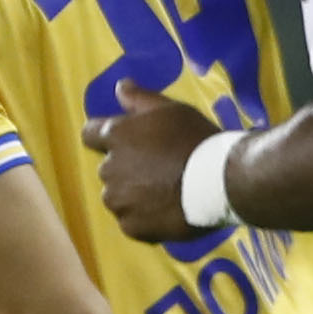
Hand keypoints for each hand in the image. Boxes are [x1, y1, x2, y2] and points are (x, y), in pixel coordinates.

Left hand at [86, 79, 216, 244]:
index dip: (105, 137)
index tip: (125, 142)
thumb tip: (119, 87)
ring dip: (133, 195)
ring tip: (165, 193)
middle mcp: (109, 170)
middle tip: (159, 169)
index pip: (90, 134)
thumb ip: (140, 99)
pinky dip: (145, 219)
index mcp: (116, 136)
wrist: (222, 182)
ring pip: (118, 197)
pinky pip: (132, 222)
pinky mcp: (132, 227)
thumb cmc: (196, 138)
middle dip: (126, 168)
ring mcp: (119, 201)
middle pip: (108, 169)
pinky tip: (167, 211)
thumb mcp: (172, 110)